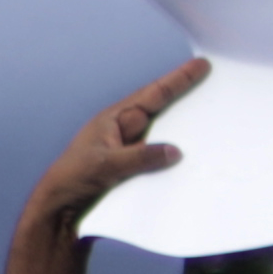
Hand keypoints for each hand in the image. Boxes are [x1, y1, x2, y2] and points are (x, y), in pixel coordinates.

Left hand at [25, 61, 204, 232]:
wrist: (60, 207)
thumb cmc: (72, 178)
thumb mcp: (106, 165)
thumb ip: (141, 157)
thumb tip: (174, 151)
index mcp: (115, 120)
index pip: (153, 95)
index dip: (178, 80)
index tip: (200, 65)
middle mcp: (125, 130)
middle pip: (162, 109)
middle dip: (185, 96)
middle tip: (212, 84)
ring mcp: (130, 149)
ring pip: (163, 134)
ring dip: (182, 130)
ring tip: (208, 122)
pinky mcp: (134, 168)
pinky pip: (160, 157)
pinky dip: (174, 156)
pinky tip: (189, 159)